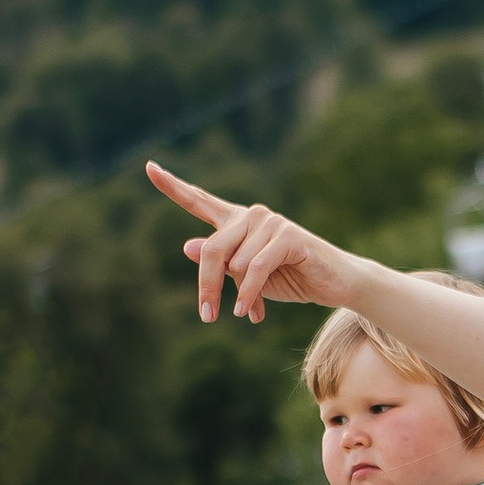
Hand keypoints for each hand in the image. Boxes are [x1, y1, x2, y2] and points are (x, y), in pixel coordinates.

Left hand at [147, 160, 347, 325]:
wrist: (334, 284)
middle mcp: (250, 215)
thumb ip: (219, 262)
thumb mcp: (245, 276)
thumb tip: (187, 246)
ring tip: (250, 308)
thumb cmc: (290, 278)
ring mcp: (270, 222)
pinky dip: (249, 294)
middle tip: (207, 316)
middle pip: (211, 249)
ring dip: (240, 294)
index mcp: (236, 222)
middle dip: (207, 286)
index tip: (149, 168)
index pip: (199, 201)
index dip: (173, 186)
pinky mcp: (287, 235)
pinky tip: (249, 313)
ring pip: (234, 265)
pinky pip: (254, 269)